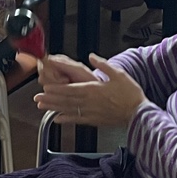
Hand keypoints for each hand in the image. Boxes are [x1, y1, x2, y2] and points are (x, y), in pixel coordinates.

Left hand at [34, 55, 148, 126]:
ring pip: (69, 110)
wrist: (139, 113)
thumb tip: (92, 56)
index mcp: (94, 90)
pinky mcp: (95, 121)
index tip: (45, 88)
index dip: (56, 89)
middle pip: (66, 100)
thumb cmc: (130, 94)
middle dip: (50, 99)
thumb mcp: (118, 74)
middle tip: (37, 98)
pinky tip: (57, 119)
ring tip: (42, 107)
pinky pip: (77, 120)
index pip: (70, 89)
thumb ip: (103, 65)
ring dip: (54, 108)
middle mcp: (90, 102)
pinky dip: (66, 120)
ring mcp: (91, 113)